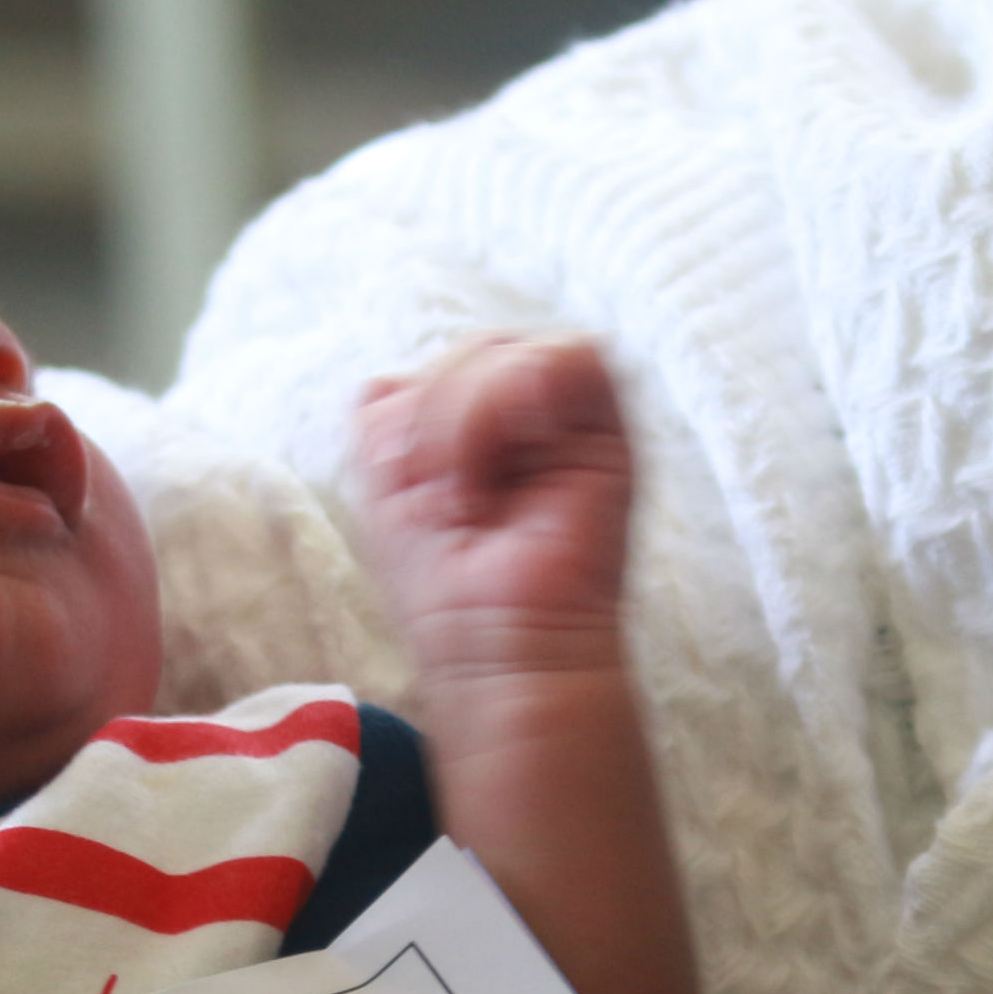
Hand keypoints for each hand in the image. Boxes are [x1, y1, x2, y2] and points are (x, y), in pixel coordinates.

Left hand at [354, 335, 637, 684]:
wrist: (500, 643)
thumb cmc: (446, 583)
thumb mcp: (383, 485)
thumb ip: (387, 411)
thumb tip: (402, 373)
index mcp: (466, 427)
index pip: (428, 368)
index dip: (409, 412)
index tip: (406, 483)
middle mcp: (518, 416)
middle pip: (469, 350)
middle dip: (436, 417)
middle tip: (444, 496)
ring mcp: (566, 420)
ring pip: (508, 350)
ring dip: (471, 415)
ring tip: (477, 489)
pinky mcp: (609, 430)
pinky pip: (570, 355)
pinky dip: (522, 395)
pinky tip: (520, 449)